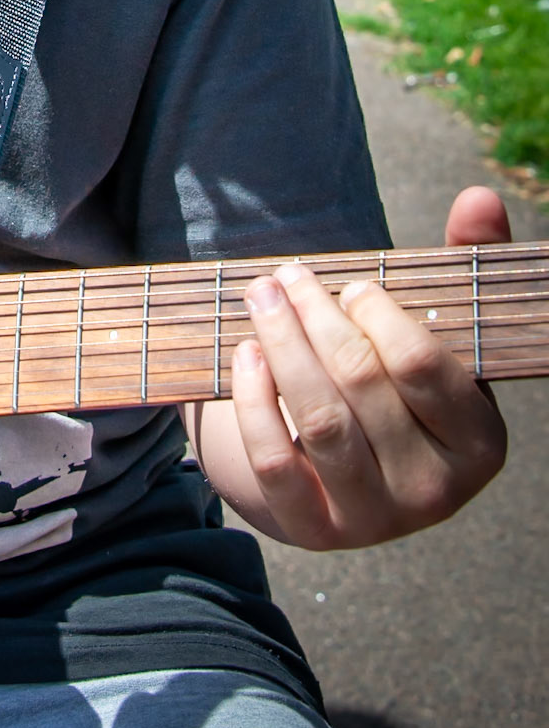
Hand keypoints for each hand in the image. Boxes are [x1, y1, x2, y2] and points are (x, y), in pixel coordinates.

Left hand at [223, 186, 509, 549]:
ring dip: (281, 346)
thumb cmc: (398, 383)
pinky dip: (254, 403)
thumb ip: (464, 261)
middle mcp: (434, 492)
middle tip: (287, 275)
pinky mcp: (313, 531)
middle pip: (362, 383)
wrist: (348, 470)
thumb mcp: (440, 330)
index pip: (422, 365)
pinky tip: (246, 354)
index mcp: (478, 442)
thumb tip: (480, 196)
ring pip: (320, 421)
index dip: (378, 314)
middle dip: (316, 316)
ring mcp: (374, 519)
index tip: (350, 284)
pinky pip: (276, 463)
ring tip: (260, 297)